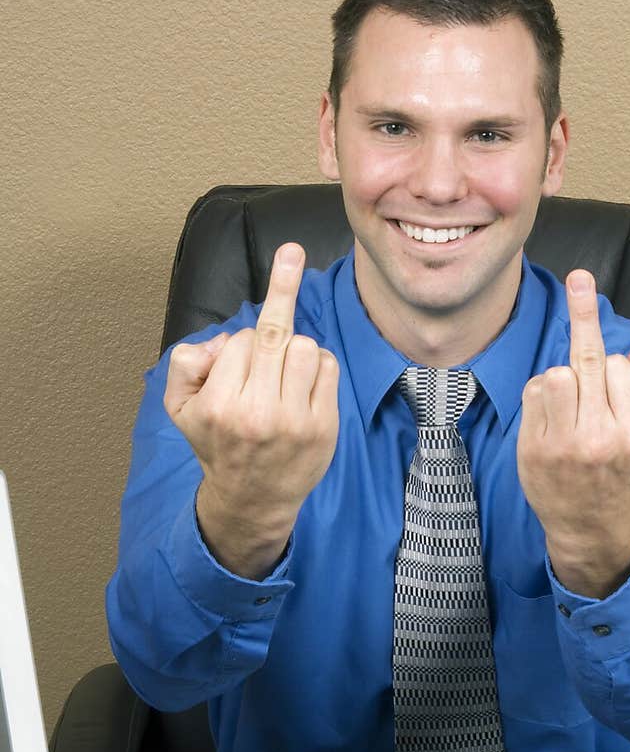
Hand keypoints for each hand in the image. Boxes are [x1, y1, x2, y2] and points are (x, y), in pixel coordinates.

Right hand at [163, 243, 338, 577]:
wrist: (253, 500)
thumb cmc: (217, 444)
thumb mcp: (179, 407)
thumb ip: (184, 363)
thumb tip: (222, 340)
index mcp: (220, 403)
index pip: (242, 340)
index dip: (242, 341)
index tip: (245, 342)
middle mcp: (258, 412)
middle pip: (275, 333)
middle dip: (282, 293)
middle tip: (291, 251)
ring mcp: (295, 421)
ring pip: (305, 346)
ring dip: (296, 348)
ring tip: (283, 372)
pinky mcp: (323, 427)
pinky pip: (328, 367)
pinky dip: (318, 367)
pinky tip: (303, 386)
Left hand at [516, 269, 629, 597]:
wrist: (591, 526)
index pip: (619, 368)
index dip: (615, 363)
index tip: (591, 298)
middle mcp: (598, 439)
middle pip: (588, 362)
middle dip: (584, 317)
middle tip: (579, 276)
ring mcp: (561, 445)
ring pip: (557, 373)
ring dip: (565, 376)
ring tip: (576, 403)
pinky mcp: (532, 449)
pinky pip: (533, 393)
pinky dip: (543, 393)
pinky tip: (555, 415)